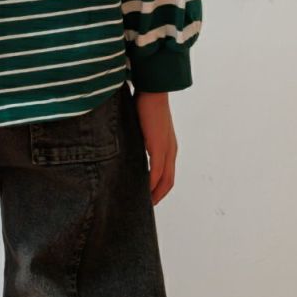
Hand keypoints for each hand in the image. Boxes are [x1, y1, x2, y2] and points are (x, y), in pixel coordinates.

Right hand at [133, 88, 177, 204]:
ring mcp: (166, 149)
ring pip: (164, 180)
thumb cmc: (145, 102)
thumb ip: (138, 137)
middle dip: (159, 195)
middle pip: (168, 181)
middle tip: (146, 206)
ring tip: (144, 204)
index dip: (159, 187)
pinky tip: (144, 192)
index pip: (167, 173)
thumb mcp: (142, 125)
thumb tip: (126, 144)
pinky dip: (151, 184)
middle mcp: (170, 150)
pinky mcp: (158, 147)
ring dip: (155, 193)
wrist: (153, 89)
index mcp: (167, 145)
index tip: (149, 196)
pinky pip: (156, 172)